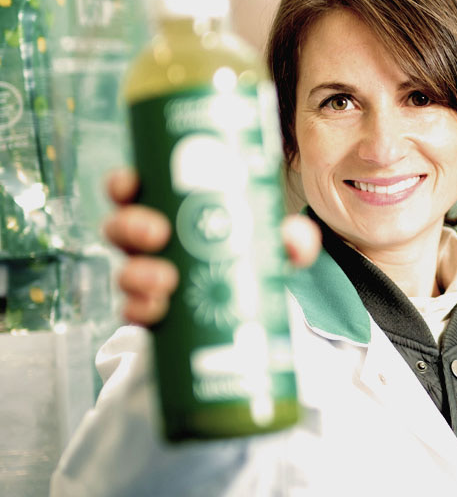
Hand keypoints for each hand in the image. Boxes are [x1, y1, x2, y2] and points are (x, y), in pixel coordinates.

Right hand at [102, 168, 321, 325]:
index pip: (132, 190)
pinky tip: (156, 310)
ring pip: (124, 271)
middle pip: (119, 228)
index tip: (131, 184)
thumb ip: (289, 238)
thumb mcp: (271, 243)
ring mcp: (146, 278)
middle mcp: (150, 243)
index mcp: (169, 212)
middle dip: (131, 226)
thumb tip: (297, 238)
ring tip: (165, 279)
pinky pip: (133, 311)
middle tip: (158, 233)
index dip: (122, 184)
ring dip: (137, 273)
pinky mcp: (152, 312)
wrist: (253, 308)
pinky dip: (141, 310)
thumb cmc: (249, 257)